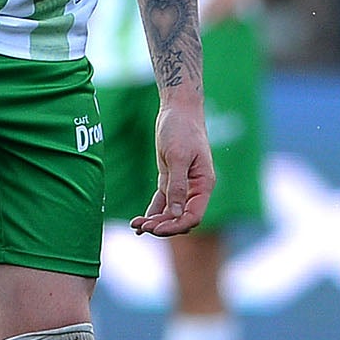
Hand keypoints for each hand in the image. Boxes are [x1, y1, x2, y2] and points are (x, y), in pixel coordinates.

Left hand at [129, 97, 214, 237]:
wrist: (178, 110)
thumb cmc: (181, 129)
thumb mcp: (177, 157)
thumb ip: (177, 186)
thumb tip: (176, 214)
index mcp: (203, 184)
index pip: (193, 216)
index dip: (176, 226)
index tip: (157, 229)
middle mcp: (195, 188)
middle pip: (181, 218)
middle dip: (163, 226)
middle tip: (142, 227)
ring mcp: (182, 185)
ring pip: (170, 212)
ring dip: (155, 221)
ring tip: (136, 225)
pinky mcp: (170, 179)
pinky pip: (162, 201)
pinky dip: (152, 212)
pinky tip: (138, 221)